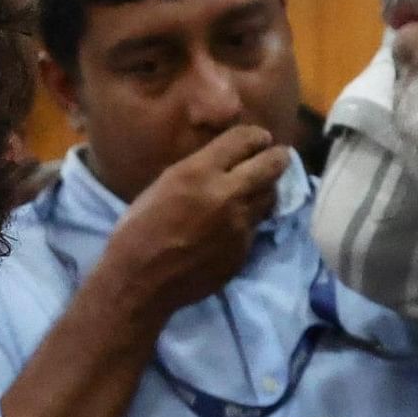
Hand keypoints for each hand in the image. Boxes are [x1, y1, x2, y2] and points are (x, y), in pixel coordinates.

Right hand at [93, 125, 293, 326]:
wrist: (141, 280)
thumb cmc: (138, 230)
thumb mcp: (163, 186)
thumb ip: (196, 171)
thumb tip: (221, 164)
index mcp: (199, 172)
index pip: (244, 140)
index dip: (256, 136)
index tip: (260, 138)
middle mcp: (226, 194)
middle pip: (271, 165)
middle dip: (278, 157)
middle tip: (279, 156)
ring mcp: (239, 225)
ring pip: (270, 197)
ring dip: (267, 189)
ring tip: (260, 189)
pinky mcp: (243, 251)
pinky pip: (255, 227)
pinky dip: (249, 221)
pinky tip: (235, 224)